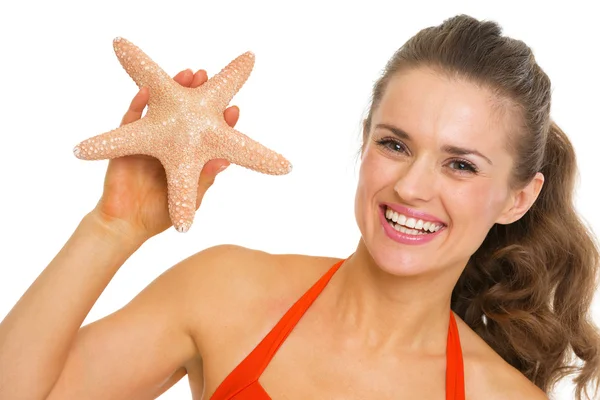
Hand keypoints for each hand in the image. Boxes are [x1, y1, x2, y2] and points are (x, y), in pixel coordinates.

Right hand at [89, 69, 238, 242]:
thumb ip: (204, 178)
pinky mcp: (125, 144)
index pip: (205, 135)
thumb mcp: (191, 197)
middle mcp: (169, 145)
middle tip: (204, 75)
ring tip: (184, 74)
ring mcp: (148, 142)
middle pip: (184, 115)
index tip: (233, 109)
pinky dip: (137, 106)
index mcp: (187, 157)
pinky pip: (130, 121)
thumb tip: (225, 161)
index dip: (218, 121)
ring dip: (169, 92)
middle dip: (193, 94)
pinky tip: (145, 91)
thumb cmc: (162, 215)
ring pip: (160, 111)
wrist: (127, 226)